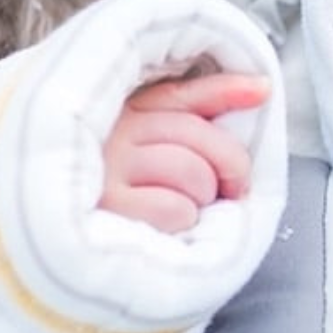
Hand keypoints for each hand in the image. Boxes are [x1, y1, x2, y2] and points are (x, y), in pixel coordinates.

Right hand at [100, 71, 269, 233]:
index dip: (228, 90)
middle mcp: (115, 134)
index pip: (182, 95)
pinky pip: (175, 208)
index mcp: (126, 114)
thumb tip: (262, 87)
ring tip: (186, 207)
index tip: (263, 90)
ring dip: (202, 197)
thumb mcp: (156, 145)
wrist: (69, 245)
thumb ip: (204, 109)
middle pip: (197, 134)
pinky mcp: (109, 209)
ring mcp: (108, 170)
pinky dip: (183, 221)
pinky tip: (166, 225)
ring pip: (192, 172)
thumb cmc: (127, 193)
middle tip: (229, 189)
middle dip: (228, 165)